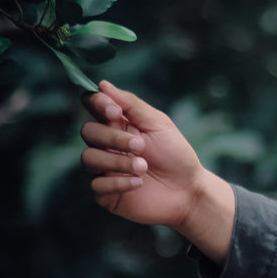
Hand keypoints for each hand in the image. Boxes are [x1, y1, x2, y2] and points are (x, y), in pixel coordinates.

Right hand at [80, 81, 233, 261]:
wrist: (188, 190)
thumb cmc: (176, 155)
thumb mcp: (158, 124)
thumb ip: (131, 104)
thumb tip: (102, 84)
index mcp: (118, 123)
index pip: (92, 105)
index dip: (97, 104)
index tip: (115, 112)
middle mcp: (107, 144)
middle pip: (87, 131)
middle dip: (113, 138)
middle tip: (141, 146)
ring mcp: (104, 168)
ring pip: (88, 158)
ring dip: (117, 162)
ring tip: (143, 167)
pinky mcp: (105, 192)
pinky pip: (95, 185)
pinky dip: (117, 183)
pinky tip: (138, 183)